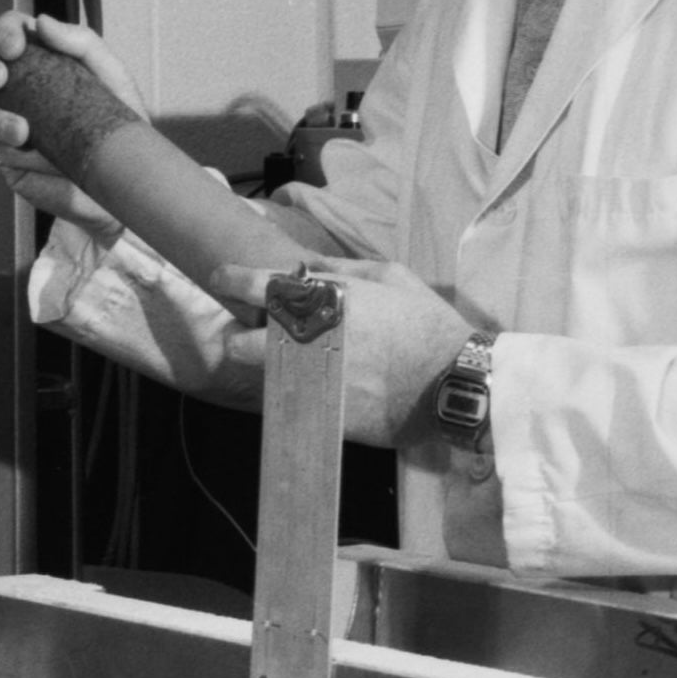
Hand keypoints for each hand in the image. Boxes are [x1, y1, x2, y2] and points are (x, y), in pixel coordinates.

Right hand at [0, 9, 146, 167]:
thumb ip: (81, 42)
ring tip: (22, 132)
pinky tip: (49, 165)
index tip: (13, 47)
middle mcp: (13, 90)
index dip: (2, 32)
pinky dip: (24, 158)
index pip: (7, 34)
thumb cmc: (117, 119)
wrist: (131, 175)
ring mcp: (4, 128)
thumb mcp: (110, 74)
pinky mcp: (10, 165)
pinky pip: (1, 157)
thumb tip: (42, 21)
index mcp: (34, 61)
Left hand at [215, 253, 476, 447]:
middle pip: (237, 343)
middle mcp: (302, 341)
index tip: (223, 278)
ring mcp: (308, 381)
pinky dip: (293, 394)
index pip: (250, 285)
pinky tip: (314, 388)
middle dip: (239, 337)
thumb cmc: (425, 322)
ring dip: (265, 368)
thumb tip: (307, 264)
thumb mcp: (391, 276)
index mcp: (318, 301)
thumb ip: (342, 268)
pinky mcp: (319, 413)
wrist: (453, 381)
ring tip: (287, 362)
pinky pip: (287, 404)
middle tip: (253, 334)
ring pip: (258, 378)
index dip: (228, 279)